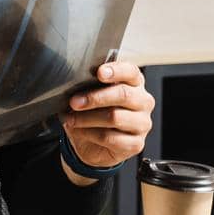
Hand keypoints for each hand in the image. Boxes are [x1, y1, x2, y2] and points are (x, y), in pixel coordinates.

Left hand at [63, 61, 153, 178]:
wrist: (92, 143)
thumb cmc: (93, 112)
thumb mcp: (88, 95)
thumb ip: (88, 85)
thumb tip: (74, 81)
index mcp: (134, 83)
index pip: (131, 72)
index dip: (116, 71)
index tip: (99, 73)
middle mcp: (143, 102)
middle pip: (123, 95)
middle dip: (95, 98)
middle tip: (74, 102)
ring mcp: (142, 124)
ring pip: (115, 117)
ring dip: (87, 118)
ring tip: (70, 118)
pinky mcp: (136, 144)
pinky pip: (110, 138)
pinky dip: (89, 133)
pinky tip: (79, 131)